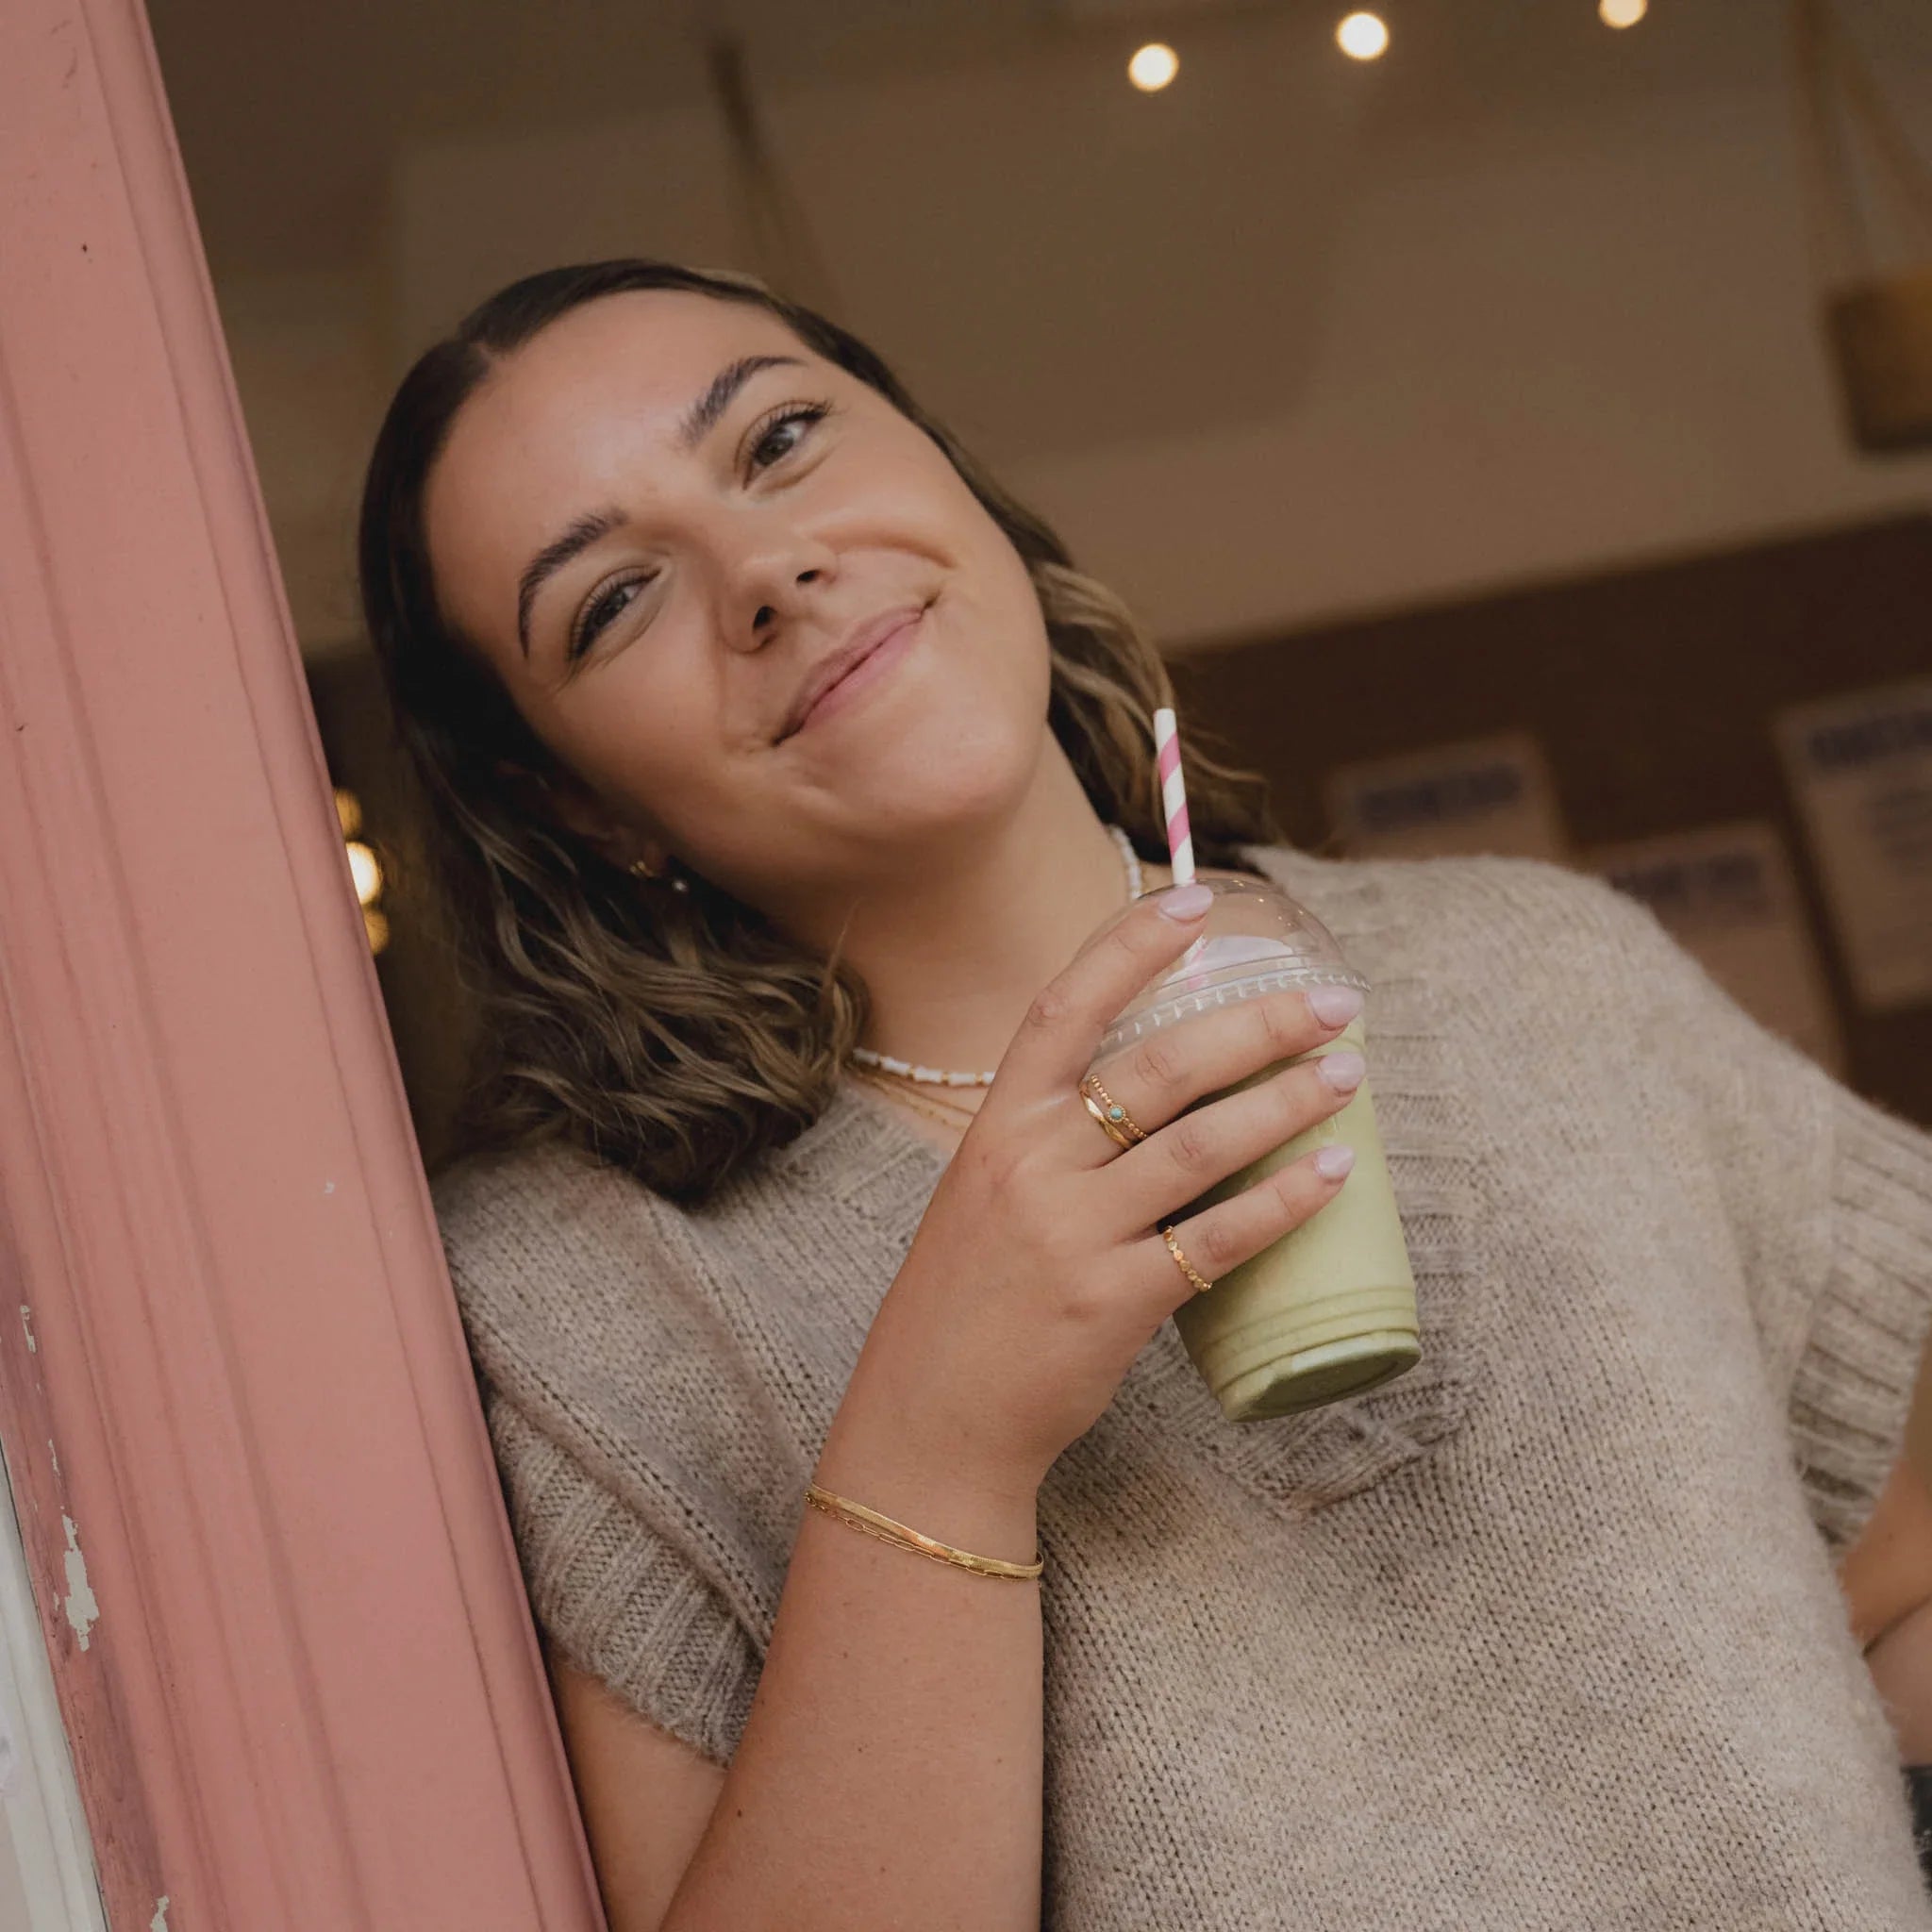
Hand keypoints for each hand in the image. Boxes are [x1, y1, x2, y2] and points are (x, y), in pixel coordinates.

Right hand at [836, 881, 1364, 1500]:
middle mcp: (1031, 1165)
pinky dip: (1283, 1204)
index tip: (1200, 899)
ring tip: (1348, 1074)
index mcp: (996, 1125)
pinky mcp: (1112, 1304)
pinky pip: (1216, 1241)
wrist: (929, 1417)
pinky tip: (1333, 1175)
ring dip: (1285, 1102)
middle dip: (1258, 1024)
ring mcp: (1071, 1234)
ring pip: (1200, 1146)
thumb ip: (1052, 1136)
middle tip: (1334, 1001)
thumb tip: (1157, 1082)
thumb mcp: (985, 1191)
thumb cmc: (965, 1298)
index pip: (1066, 1005)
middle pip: (1160, 1067)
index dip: (1132, 945)